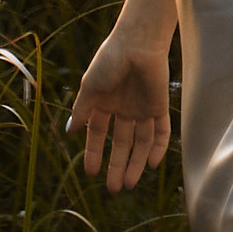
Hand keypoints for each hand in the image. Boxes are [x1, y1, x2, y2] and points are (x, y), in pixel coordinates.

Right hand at [68, 25, 172, 192]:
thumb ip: (82, 110)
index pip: (98, 134)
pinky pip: (161, 130)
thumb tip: (70, 131)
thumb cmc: (111, 60)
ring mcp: (142, 107)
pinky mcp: (160, 104)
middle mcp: (123, 108)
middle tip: (113, 189)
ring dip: (136, 162)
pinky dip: (158, 147)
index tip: (90, 173)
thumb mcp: (90, 87)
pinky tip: (152, 164)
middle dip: (117, 165)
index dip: (95, 153)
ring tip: (129, 184)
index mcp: (104, 102)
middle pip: (121, 143)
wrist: (137, 42)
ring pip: (141, 141)